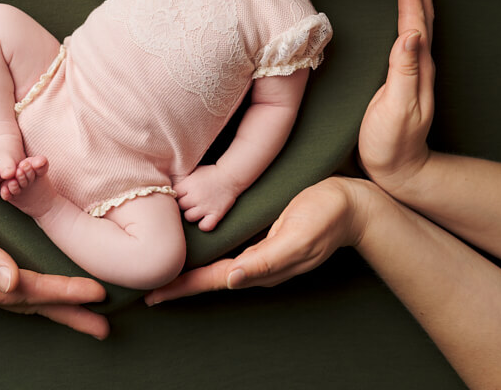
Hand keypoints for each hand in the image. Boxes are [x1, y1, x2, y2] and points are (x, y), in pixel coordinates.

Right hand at [0, 198, 108, 337]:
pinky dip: (40, 295)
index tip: (96, 293)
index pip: (31, 290)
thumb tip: (9, 281)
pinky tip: (49, 297)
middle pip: (35, 304)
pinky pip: (16, 291)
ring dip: (60, 309)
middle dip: (72, 313)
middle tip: (105, 327)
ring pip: (28, 300)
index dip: (65, 291)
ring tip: (90, 319)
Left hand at [145, 177, 365, 303]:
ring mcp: (263, 253)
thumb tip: (233, 278)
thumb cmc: (327, 215)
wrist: (354, 204)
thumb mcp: (298, 235)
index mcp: (262, 266)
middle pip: (210, 278)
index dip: (183, 287)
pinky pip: (230, 251)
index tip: (153, 295)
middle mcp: (258, 264)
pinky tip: (198, 250)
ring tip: (163, 272)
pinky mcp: (266, 239)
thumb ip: (267, 259)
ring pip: (218, 266)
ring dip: (191, 271)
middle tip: (146, 286)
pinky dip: (208, 254)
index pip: (214, 281)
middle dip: (180, 283)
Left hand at [174, 165, 241, 231]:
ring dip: (192, 214)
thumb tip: (169, 187)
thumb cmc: (211, 173)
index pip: (173, 194)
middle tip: (189, 202)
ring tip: (196, 210)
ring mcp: (206, 206)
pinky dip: (204, 225)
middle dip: (184, 204)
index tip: (180, 195)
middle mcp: (195, 196)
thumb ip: (183, 180)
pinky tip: (204, 219)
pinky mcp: (216, 213)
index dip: (176, 195)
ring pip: (189, 217)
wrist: (230, 176)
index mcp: (188, 184)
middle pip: (180, 206)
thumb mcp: (194, 171)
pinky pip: (205, 226)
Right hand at [357, 0, 434, 195]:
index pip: (414, 19)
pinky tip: (404, 16)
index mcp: (416, 65)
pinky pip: (408, 36)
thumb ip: (405, 71)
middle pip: (422, 14)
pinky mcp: (403, 79)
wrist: (398, 172)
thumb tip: (412, 34)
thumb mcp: (396, 108)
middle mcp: (419, 64)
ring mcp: (413, 72)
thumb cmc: (392, 144)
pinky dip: (408, 16)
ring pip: (418, 23)